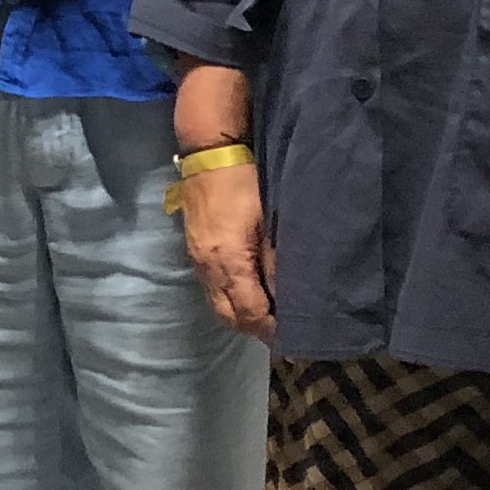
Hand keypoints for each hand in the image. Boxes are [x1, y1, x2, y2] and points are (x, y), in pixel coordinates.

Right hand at [178, 159, 274, 338]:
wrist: (208, 156)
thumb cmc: (243, 184)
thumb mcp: (268, 220)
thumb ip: (276, 261)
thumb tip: (289, 294)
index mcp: (228, 261)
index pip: (251, 311)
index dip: (272, 327)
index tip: (294, 333)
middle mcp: (208, 268)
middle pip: (230, 316)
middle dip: (256, 328)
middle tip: (283, 329)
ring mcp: (198, 262)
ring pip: (218, 306)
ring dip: (242, 316)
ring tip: (267, 315)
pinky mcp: (195, 253)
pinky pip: (212, 291)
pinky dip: (231, 300)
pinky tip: (248, 293)